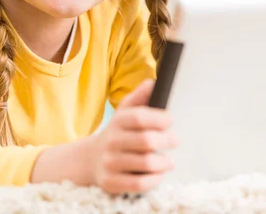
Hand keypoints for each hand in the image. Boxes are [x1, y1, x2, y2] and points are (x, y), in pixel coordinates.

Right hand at [88, 79, 178, 193]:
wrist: (90, 159)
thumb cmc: (118, 133)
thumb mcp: (125, 112)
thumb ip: (140, 96)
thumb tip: (155, 82)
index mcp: (117, 122)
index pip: (139, 117)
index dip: (158, 118)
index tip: (170, 120)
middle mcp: (112, 141)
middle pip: (146, 141)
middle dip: (166, 140)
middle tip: (175, 140)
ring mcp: (110, 163)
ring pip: (146, 163)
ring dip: (164, 162)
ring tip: (169, 160)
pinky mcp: (111, 182)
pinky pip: (139, 183)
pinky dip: (155, 179)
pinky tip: (158, 173)